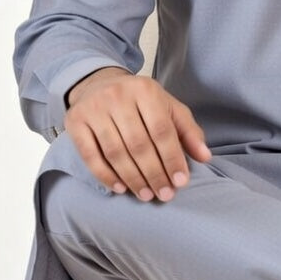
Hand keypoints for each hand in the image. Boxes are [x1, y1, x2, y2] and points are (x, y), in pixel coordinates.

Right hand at [64, 67, 211, 200]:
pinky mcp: (75, 121)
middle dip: (154, 174)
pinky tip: (120, 188)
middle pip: (139, 144)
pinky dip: (105, 175)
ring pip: (115, 152)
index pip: (162, 130)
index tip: (180, 182)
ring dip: (133, 178)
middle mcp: (117, 96)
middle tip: (164, 194)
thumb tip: (205, 157)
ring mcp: (93, 108)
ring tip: (146, 195)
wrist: (98, 83)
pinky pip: (90, 155)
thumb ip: (188, 131)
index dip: (172, 158)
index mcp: (145, 90)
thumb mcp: (168, 107)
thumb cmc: (140, 101)